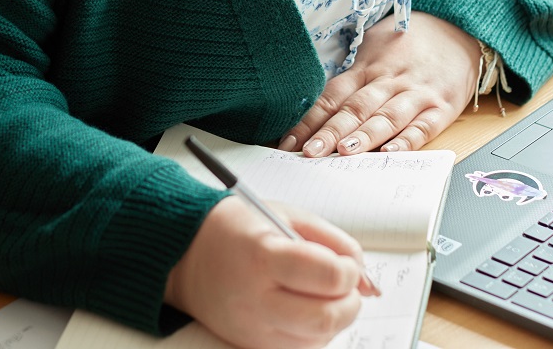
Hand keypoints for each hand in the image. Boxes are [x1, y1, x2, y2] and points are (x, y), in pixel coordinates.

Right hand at [165, 196, 370, 348]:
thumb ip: (332, 240)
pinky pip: (301, 348)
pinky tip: (303, 308)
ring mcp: (253, 329)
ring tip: (318, 293)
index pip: (328, 276)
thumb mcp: (286, 216)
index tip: (347, 264)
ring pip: (318, 339)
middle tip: (346, 286)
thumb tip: (364, 275)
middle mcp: (255, 299)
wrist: (188, 257)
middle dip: (350, 303)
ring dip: (333, 318)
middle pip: (326, 319)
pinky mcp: (253, 346)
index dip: (350, 271)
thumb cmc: (238, 231)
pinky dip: (314, 332)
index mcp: (263, 256)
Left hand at [281, 10, 479, 156]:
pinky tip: (391, 153)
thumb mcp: (374, 49)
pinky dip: (406, 140)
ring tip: (344, 152)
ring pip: (386, 117)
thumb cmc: (408, 44)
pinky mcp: (441, 106)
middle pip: (355, 108)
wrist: (458, 28)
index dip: (309, 120)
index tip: (288, 142)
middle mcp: (389, 81)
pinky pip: (423, 126)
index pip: (332, 96)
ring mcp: (416, 94)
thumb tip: (313, 107)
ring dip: (364, 136)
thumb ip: (351, 78)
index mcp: (367, 68)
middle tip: (309, 152)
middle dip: (330, 132)